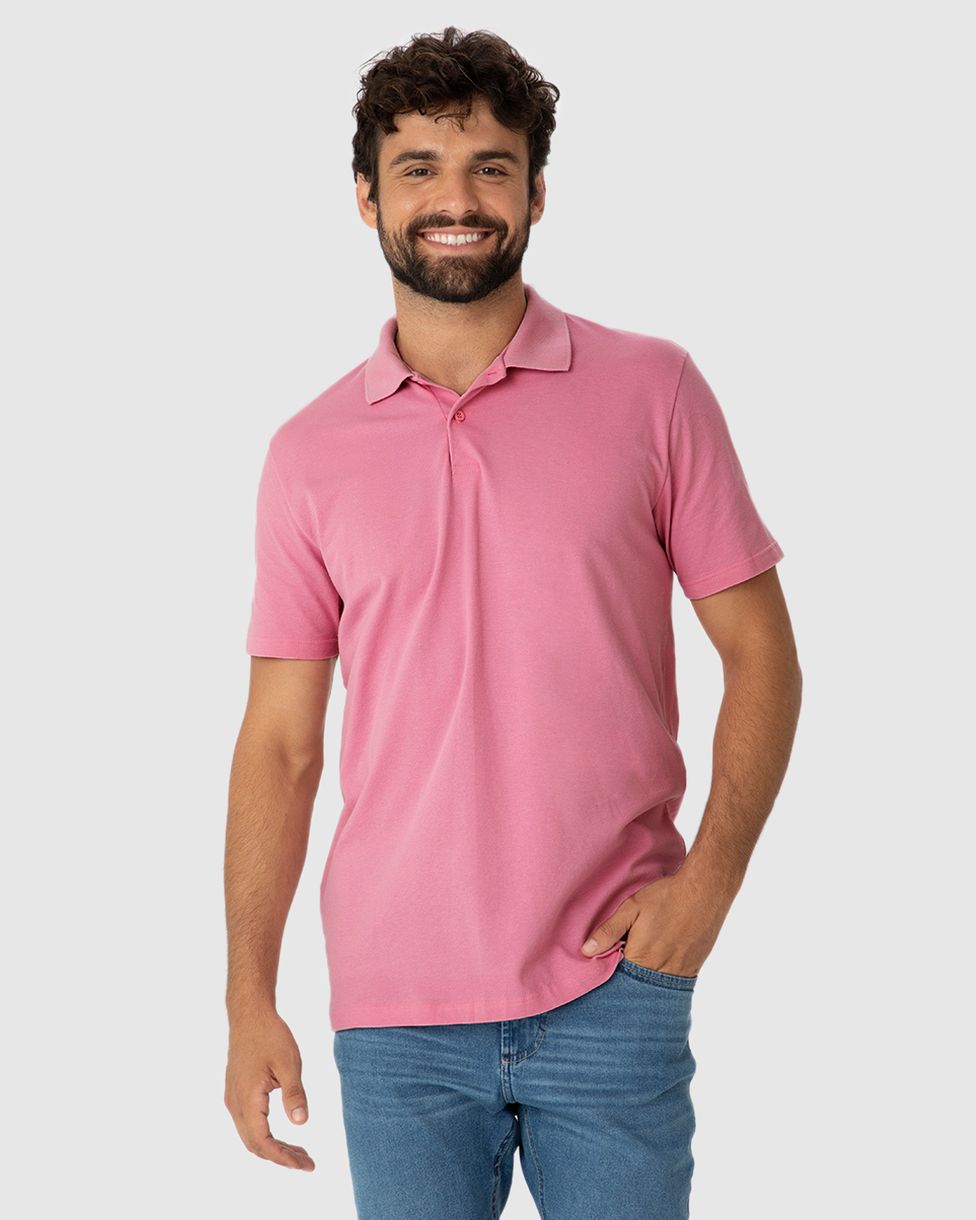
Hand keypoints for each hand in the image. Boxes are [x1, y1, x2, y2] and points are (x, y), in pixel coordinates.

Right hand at [224, 1009, 314, 1170]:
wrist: (249, 1015)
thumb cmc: (270, 1035)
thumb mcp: (289, 1063)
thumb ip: (294, 1094)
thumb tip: (301, 1123)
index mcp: (247, 1099)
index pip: (263, 1142)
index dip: (283, 1158)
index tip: (305, 1165)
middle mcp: (235, 1104)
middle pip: (255, 1145)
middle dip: (281, 1157)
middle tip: (307, 1162)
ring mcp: (233, 1099)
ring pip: (251, 1136)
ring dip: (274, 1148)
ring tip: (300, 1153)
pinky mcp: (236, 1093)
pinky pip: (249, 1124)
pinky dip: (266, 1135)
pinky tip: (284, 1135)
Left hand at [580, 867, 736, 977]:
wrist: (706, 890)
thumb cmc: (666, 896)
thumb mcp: (632, 907)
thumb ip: (609, 931)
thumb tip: (586, 951)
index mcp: (643, 958)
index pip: (620, 982)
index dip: (611, 980)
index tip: (603, 979)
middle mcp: (663, 971)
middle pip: (639, 989)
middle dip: (628, 986)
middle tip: (619, 980)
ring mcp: (681, 971)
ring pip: (657, 988)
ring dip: (646, 983)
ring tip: (637, 974)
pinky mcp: (695, 967)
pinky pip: (675, 982)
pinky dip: (664, 980)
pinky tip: (657, 969)